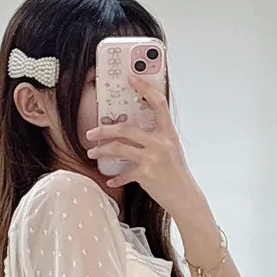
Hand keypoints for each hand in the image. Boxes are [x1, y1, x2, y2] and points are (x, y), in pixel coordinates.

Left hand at [85, 74, 199, 214]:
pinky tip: (110, 180)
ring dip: (101, 151)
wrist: (185, 198)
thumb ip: (157, 137)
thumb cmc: (176, 174)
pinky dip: (115, 178)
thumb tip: (134, 130)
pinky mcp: (146, 175)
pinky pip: (123, 174)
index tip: (131, 78)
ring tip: (92, 153)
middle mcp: (161, 143)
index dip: (145, 88)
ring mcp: (153, 158)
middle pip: (126, 128)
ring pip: (119, 148)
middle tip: (91, 132)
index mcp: (168, 133)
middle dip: (104, 130)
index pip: (158, 103)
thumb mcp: (171, 150)